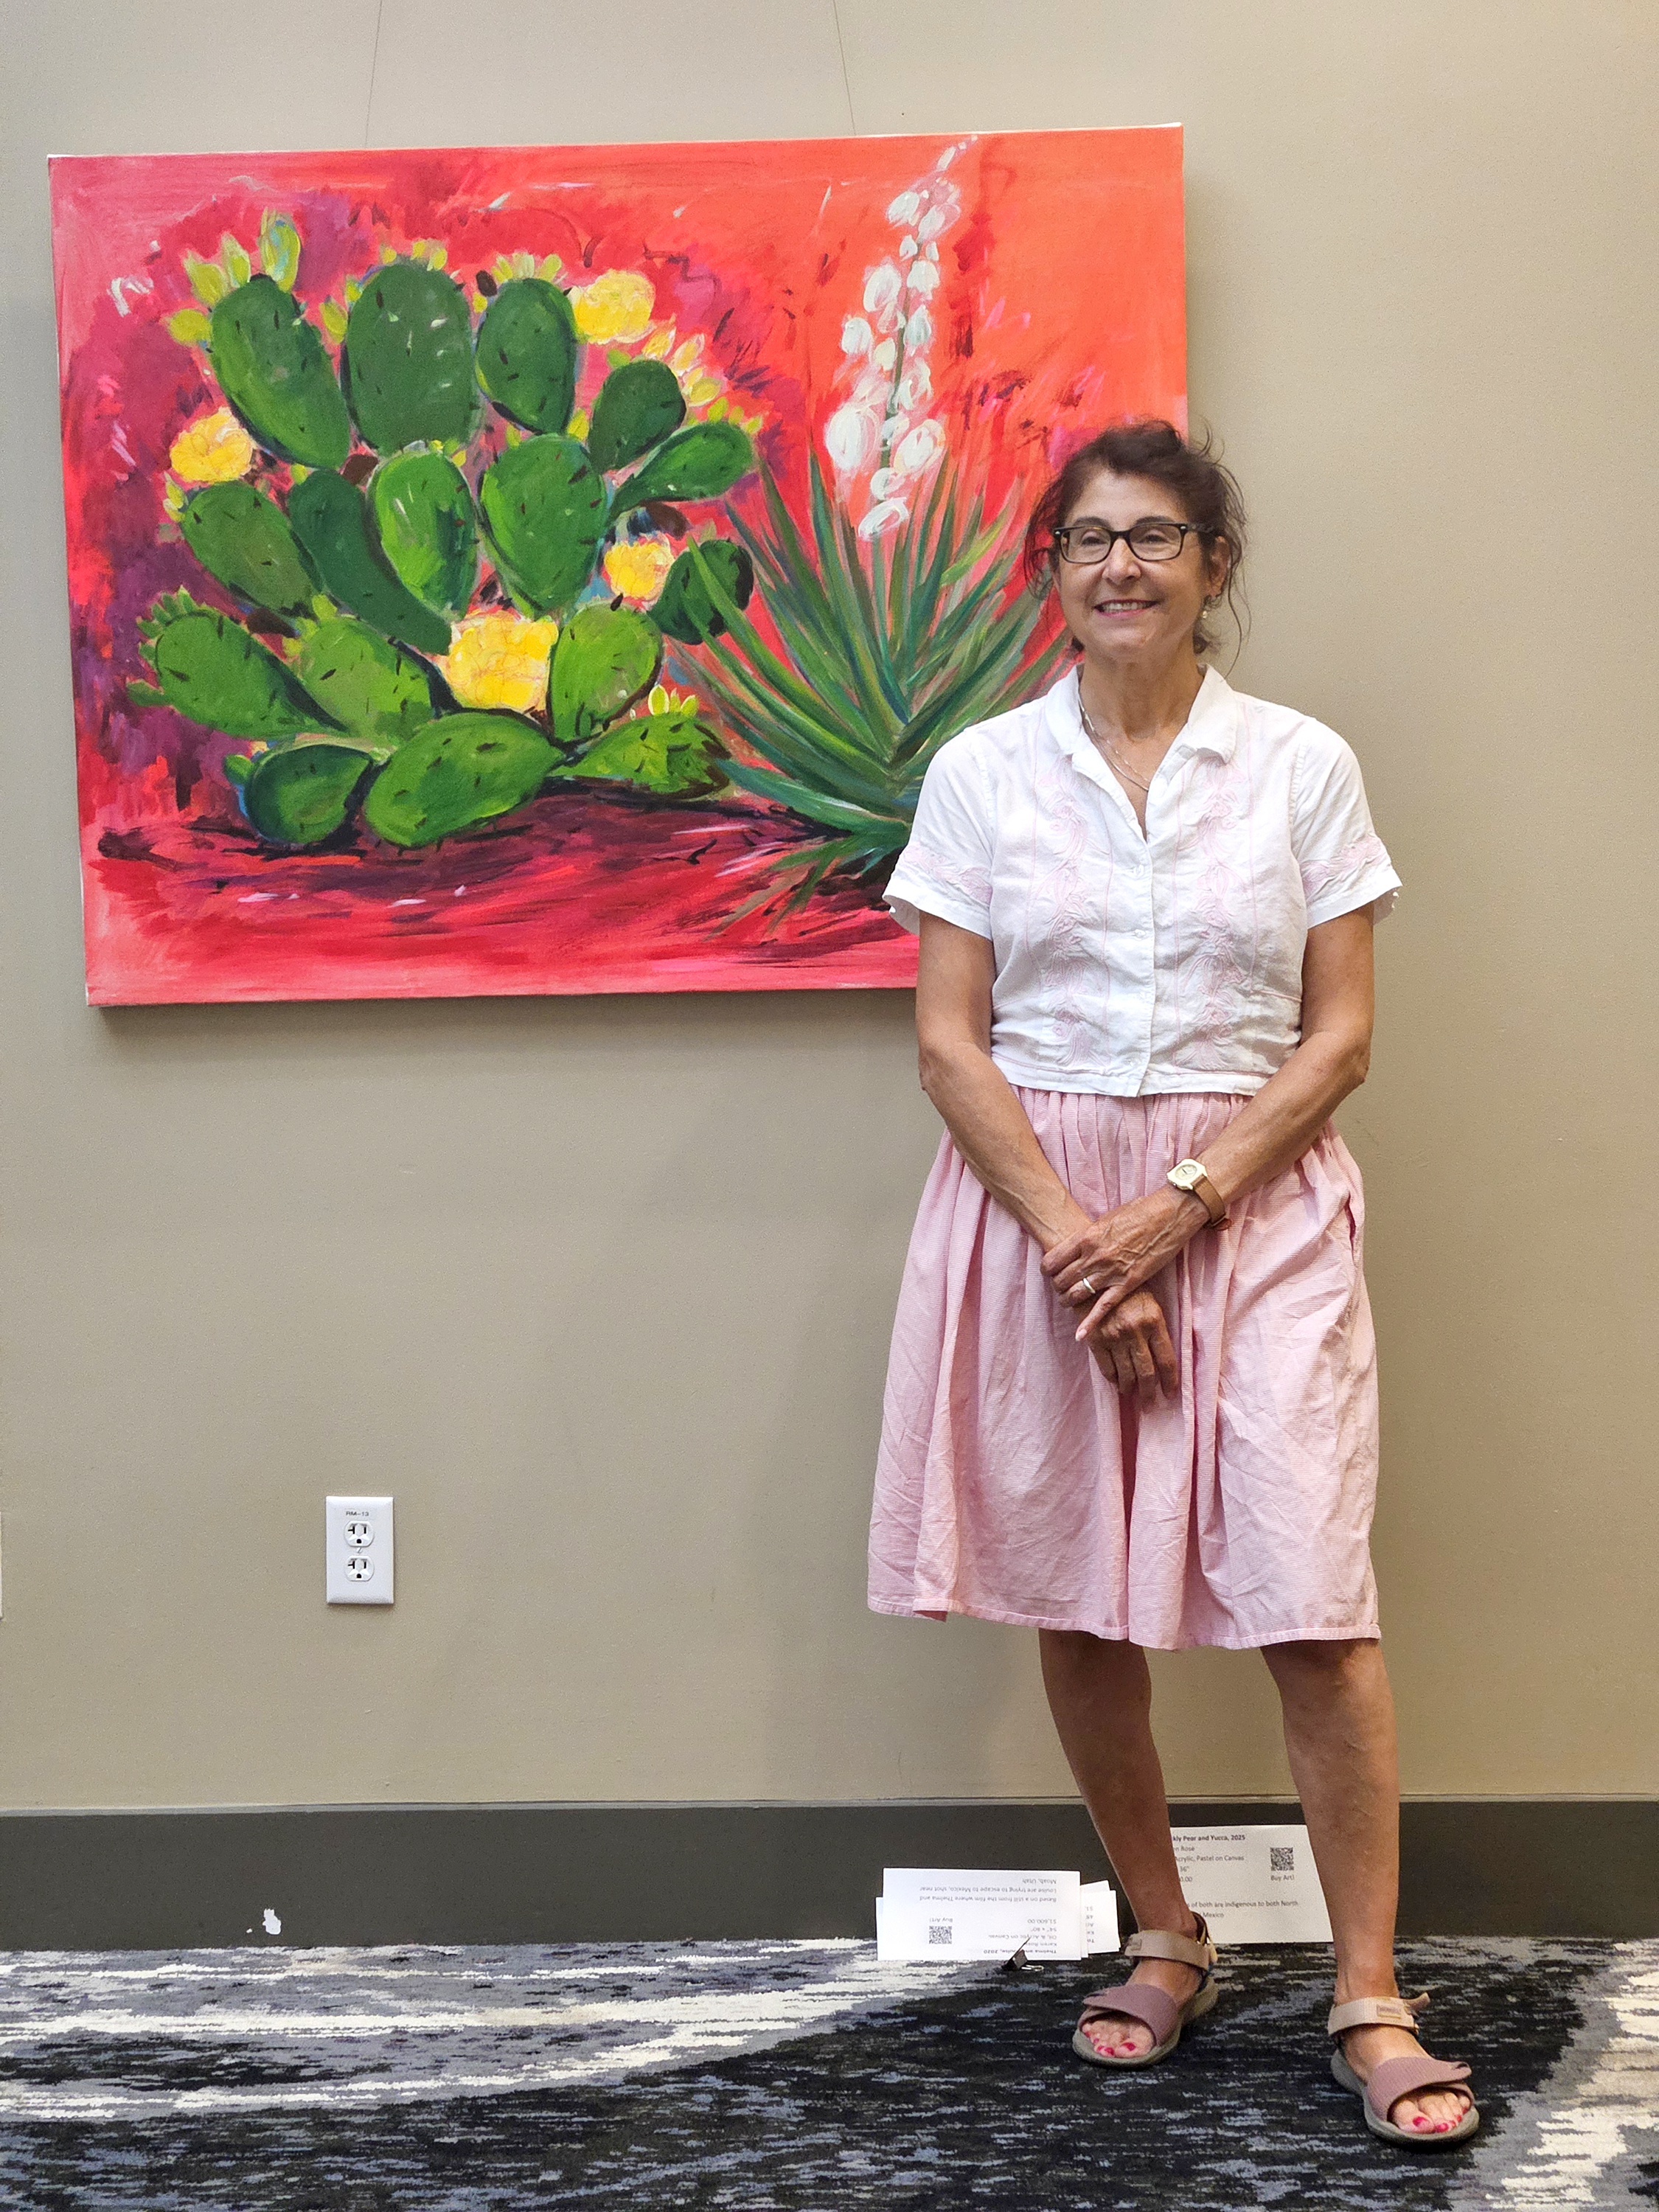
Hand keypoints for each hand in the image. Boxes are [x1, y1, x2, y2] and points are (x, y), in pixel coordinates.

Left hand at [1042, 1188, 1207, 1339]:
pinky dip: (1090, 1323)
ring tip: (1069, 1303)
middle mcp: (1093, 1256)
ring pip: (1077, 1294)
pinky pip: (1103, 1307)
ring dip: (1069, 1302)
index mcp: (1085, 1237)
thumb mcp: (1106, 1219)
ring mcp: (1110, 1271)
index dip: (1048, 1271)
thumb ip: (1090, 1236)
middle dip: (1058, 1288)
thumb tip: (1078, 1246)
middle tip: (1061, 1289)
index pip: (1051, 1261)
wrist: (1168, 1215)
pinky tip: (1080, 1336)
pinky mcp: (1128, 1283)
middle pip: (1061, 1280)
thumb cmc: (1138, 1212)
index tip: (1051, 1273)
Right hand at [1087, 1289, 1178, 1402]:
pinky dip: (1113, 1379)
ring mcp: (1114, 1337)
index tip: (1170, 1394)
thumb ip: (1157, 1328)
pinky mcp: (1096, 1340)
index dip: (1170, 1381)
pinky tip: (1117, 1383)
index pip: (1166, 1360)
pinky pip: (1106, 1368)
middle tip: (1150, 1405)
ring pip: (1126, 1374)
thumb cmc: (1126, 1290)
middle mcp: (1135, 1332)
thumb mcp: (1150, 1303)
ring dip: (1130, 1389)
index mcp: (1154, 1321)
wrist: (1093, 1279)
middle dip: (1150, 1393)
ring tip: (1132, 1395)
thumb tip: (1162, 1359)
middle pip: (1147, 1373)